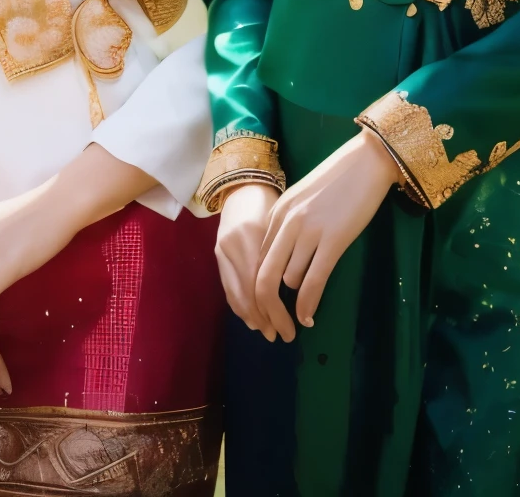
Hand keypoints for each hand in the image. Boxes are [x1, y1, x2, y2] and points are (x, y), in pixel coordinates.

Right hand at [215, 181, 280, 336]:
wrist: (243, 184)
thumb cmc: (271, 203)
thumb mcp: (283, 223)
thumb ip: (287, 254)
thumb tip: (301, 293)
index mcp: (252, 237)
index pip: (262, 286)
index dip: (276, 313)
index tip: (292, 329)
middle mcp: (233, 246)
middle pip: (248, 295)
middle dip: (266, 319)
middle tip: (285, 335)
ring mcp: (222, 250)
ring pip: (235, 294)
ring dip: (252, 317)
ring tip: (269, 330)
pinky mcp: (217, 253)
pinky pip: (228, 287)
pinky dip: (240, 305)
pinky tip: (252, 317)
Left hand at [252, 129, 398, 342]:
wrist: (366, 162)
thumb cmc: (337, 181)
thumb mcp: (302, 200)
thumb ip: (288, 225)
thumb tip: (283, 260)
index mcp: (277, 211)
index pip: (256, 257)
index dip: (258, 286)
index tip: (266, 305)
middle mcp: (287, 222)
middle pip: (263, 274)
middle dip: (265, 306)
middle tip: (275, 326)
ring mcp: (309, 231)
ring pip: (287, 279)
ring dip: (292, 302)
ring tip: (299, 315)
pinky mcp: (333, 240)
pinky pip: (313, 280)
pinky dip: (307, 303)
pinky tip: (309, 317)